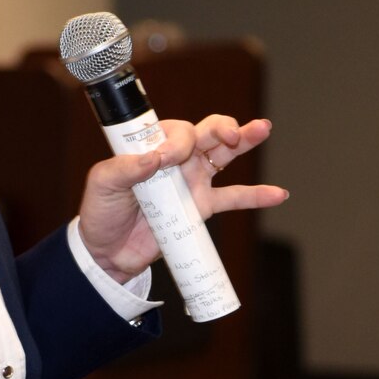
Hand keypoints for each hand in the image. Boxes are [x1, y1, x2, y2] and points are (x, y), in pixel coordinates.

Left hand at [77, 114, 288, 282]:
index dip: (177, 141)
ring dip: (246, 140)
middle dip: (223, 126)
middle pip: (206, 131)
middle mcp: (176, 160)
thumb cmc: (101, 213)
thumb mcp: (102, 184)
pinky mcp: (201, 208)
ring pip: (225, 155)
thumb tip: (156, 157)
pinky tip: (278, 193)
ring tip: (264, 129)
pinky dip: (257, 196)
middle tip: (231, 133)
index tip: (166, 160)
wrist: (108, 253)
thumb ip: (125, 167)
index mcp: (151, 146)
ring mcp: (192, 182)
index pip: (176, 131)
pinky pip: (234, 198)